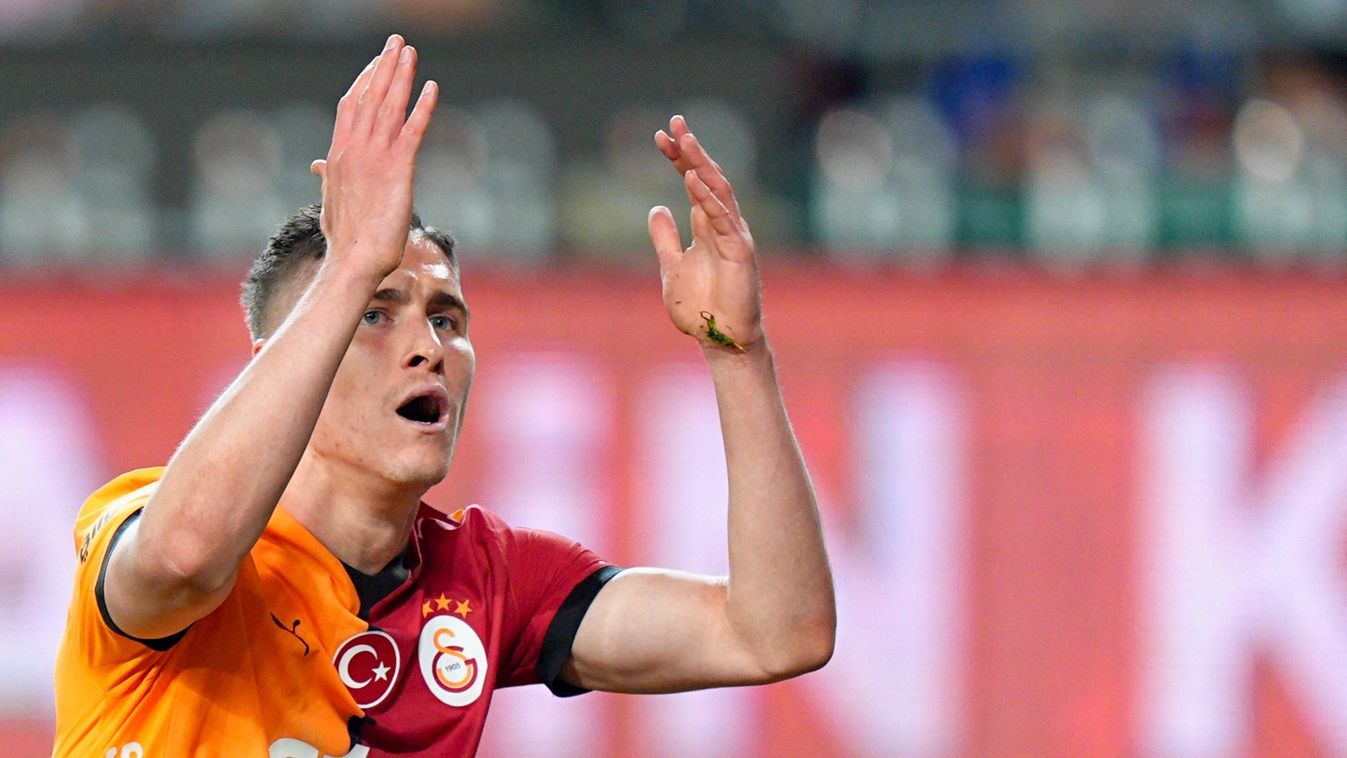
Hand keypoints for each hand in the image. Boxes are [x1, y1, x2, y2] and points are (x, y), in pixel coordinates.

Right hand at [310, 34, 437, 284]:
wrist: (353, 260)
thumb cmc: (346, 238)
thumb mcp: (332, 200)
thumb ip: (328, 177)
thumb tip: (317, 166)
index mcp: (339, 155)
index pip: (351, 106)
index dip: (365, 80)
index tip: (377, 62)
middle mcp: (354, 150)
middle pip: (369, 97)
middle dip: (383, 66)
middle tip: (396, 41)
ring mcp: (374, 158)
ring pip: (389, 106)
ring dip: (401, 76)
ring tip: (409, 51)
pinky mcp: (397, 171)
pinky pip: (412, 131)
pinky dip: (423, 107)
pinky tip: (432, 87)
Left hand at [649, 115, 762, 353]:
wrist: (720, 339)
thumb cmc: (700, 307)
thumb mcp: (672, 266)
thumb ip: (665, 238)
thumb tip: (657, 208)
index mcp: (707, 225)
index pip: (694, 182)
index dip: (678, 158)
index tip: (659, 137)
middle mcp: (723, 224)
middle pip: (708, 178)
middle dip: (691, 150)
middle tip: (675, 123)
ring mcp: (734, 236)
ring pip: (719, 191)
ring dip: (701, 164)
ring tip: (684, 140)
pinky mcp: (739, 251)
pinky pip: (722, 218)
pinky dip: (707, 197)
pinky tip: (691, 177)